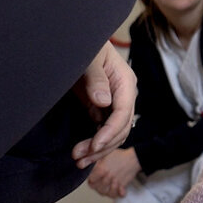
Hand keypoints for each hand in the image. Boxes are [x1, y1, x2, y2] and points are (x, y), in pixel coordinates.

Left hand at [72, 41, 136, 169]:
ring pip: (115, 134)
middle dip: (102, 146)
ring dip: (98, 150)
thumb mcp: (89, 58)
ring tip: (78, 160)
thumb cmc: (84, 45)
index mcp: (125, 82)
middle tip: (79, 158)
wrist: (76, 42)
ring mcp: (115, 103)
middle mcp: (124, 95)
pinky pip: (104, 131)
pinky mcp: (103, 108)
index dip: (110, 132)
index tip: (94, 145)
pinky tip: (83, 153)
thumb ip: (95, 78)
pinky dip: (95, 144)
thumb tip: (103, 102)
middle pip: (121, 128)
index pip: (123, 113)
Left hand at [87, 148, 142, 198]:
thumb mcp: (104, 154)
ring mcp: (115, 182)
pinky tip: (116, 190)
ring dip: (106, 191)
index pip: (90, 181)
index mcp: (101, 170)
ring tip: (107, 187)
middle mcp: (107, 177)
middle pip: (97, 189)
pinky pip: (117, 195)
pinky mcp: (123, 186)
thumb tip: (85, 164)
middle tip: (99, 184)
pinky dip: (116, 194)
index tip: (93, 178)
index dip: (91, 180)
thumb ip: (94, 160)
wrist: (134, 158)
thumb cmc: (120, 155)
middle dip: (98, 187)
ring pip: (106, 193)